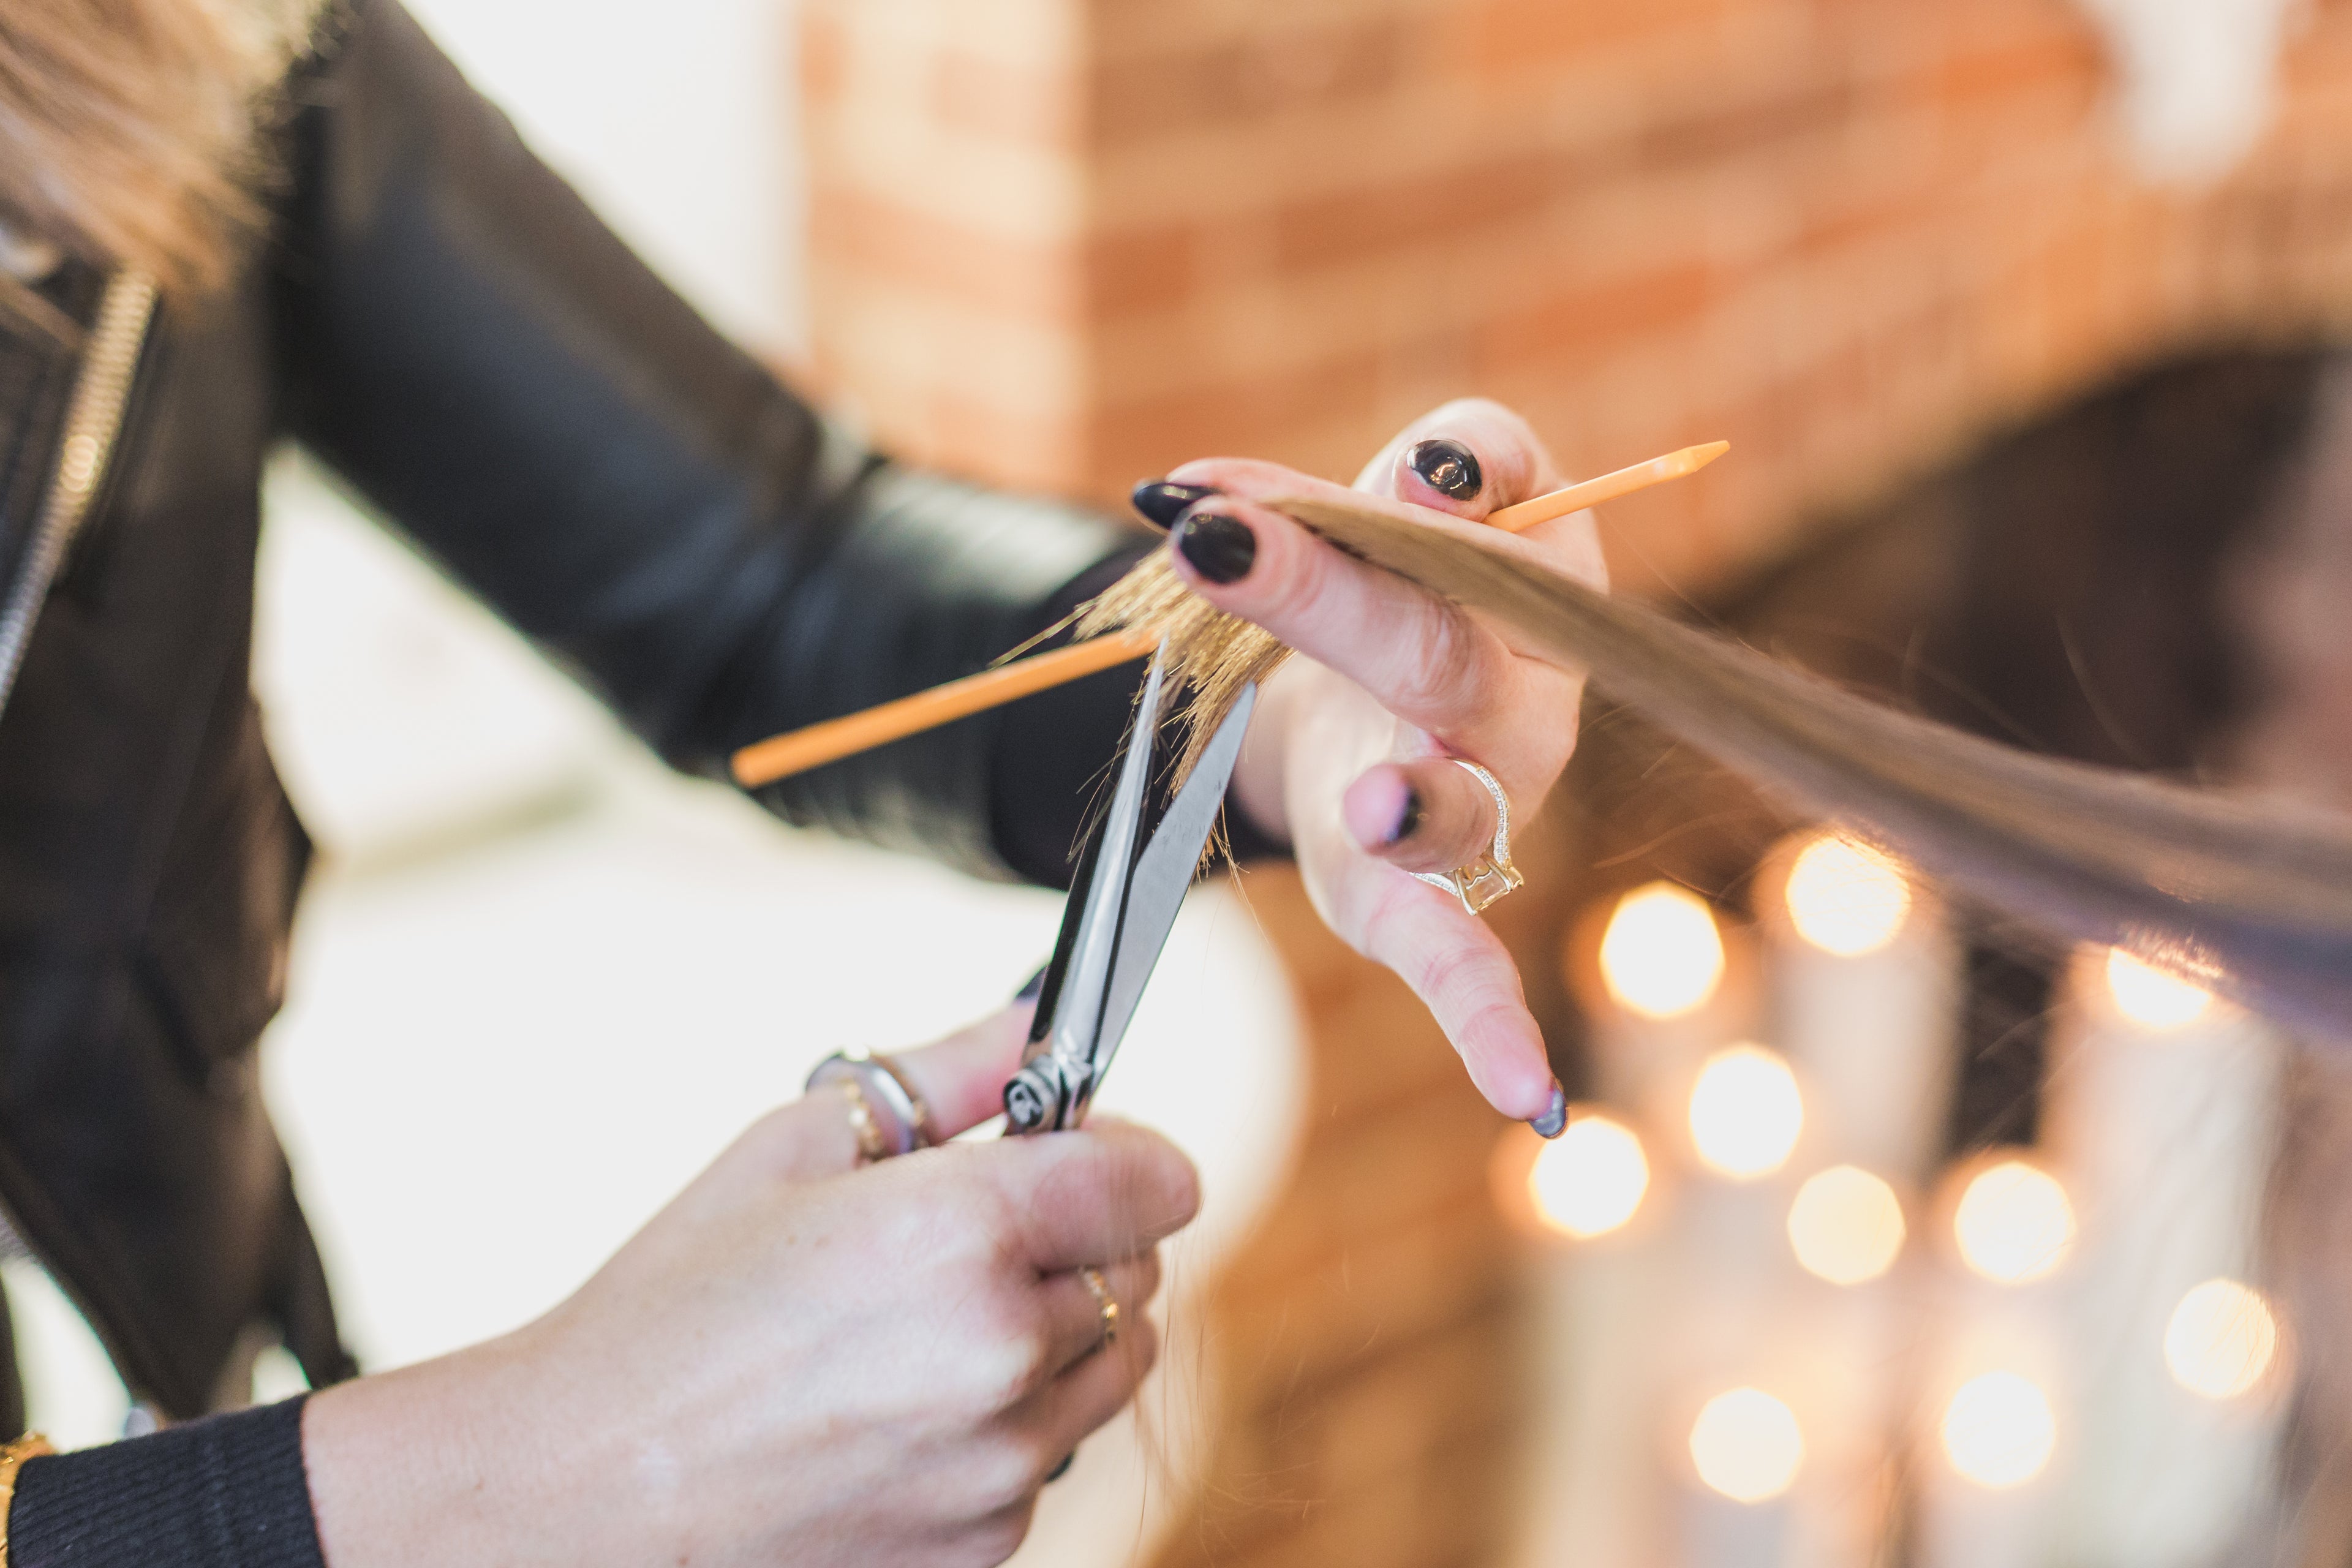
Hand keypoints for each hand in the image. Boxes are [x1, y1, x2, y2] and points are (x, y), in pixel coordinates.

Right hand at [305, 1006, 1199, 1567]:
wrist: (581, 1491)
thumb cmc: (671, 1311)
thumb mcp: (795, 1146)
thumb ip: (948, 1074)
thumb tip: (1037, 1019)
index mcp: (963, 1234)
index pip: (1156, 1179)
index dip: (1127, 1153)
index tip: (1081, 1148)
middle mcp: (1002, 1353)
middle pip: (1142, 1270)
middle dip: (1081, 1238)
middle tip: (969, 1233)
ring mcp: (1001, 1463)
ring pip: (1114, 1366)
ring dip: (1058, 1334)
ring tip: (927, 1324)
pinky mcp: (986, 1543)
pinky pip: (1052, 1455)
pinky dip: (1009, 1423)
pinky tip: (902, 1406)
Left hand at [1143, 399, 1603, 1126]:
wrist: (1377, 679)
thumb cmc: (1418, 572)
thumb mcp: (1433, 489)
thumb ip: (1462, 458)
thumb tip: (1436, 474)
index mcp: (1533, 591)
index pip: (1475, 527)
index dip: (1424, 489)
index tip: (1355, 462)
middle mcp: (1522, 707)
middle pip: (1433, 648)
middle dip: (1321, 594)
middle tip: (1216, 545)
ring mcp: (1479, 810)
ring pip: (1455, 805)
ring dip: (1415, 804)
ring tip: (1375, 801)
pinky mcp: (1409, 896)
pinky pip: (1463, 961)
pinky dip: (1492, 1024)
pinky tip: (1534, 1099)